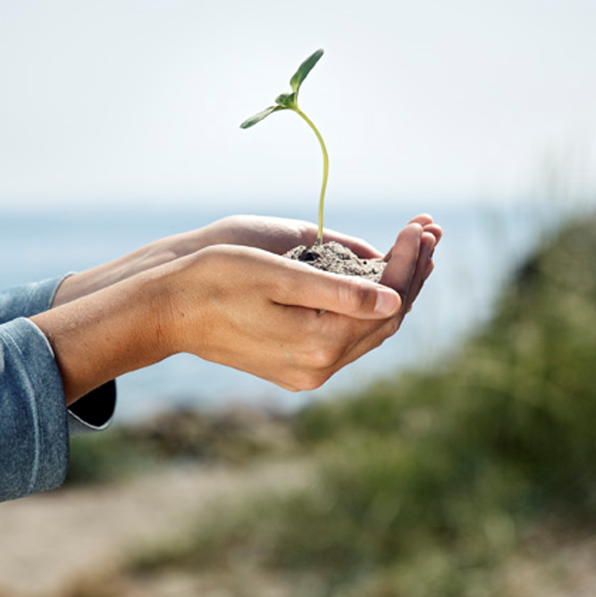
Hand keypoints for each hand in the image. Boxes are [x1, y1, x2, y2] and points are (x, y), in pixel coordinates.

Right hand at [173, 216, 440, 387]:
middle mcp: (319, 368)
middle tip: (429, 232)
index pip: (388, 301)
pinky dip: (368, 307)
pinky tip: (377, 283)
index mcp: (320, 343)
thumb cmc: (215, 279)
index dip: (409, 260)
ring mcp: (307, 373)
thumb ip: (338, 290)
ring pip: (370, 331)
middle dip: (410, 273)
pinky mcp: (295, 368)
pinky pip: (348, 337)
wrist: (166, 311)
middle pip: (387, 319)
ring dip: (395, 290)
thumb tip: (393, 299)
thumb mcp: (278, 274)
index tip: (420, 223)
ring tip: (415, 252)